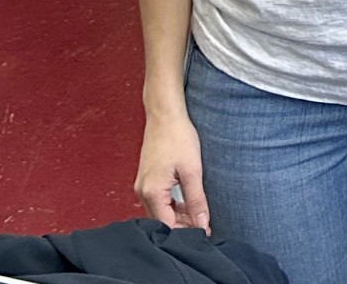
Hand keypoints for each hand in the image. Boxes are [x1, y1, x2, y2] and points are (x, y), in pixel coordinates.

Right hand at [134, 111, 209, 232]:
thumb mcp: (192, 170)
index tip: (203, 232)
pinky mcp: (146, 178)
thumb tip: (202, 223)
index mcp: (151, 192)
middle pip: (160, 220)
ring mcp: (142, 185)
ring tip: (198, 214)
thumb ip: (196, 199)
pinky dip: (171, 204)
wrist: (165, 115)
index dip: (185, 232)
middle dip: (182, 225)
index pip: (166, 225)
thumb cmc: (178, 138)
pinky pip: (157, 200)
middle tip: (203, 225)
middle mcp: (142, 191)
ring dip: (177, 215)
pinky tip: (186, 202)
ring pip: (159, 211)